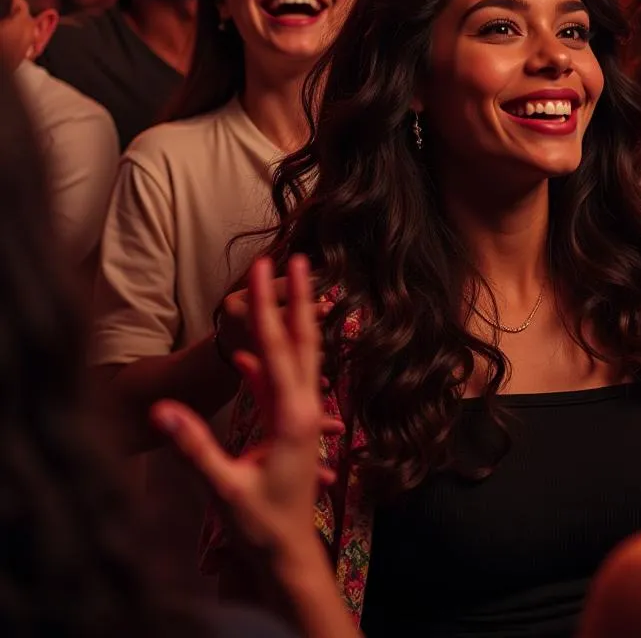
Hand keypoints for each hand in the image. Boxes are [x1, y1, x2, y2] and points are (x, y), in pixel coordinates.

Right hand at [153, 256, 341, 556]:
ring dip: (291, 323)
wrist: (288, 553)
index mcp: (293, 416)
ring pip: (298, 358)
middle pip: (304, 342)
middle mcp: (304, 408)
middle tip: (302, 260)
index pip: (277, 349)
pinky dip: (268, 363)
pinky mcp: (290, 424)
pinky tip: (251, 352)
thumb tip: (163, 412)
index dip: (267, 306)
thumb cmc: (260, 524)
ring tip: (288, 288)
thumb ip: (195, 448)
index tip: (261, 268)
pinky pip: (280, 384)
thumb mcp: (224, 488)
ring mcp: (300, 415)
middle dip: (300, 299)